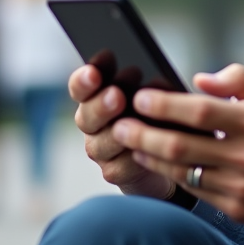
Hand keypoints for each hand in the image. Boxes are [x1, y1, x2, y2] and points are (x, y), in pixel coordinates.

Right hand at [69, 64, 173, 198]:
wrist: (163, 151)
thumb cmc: (153, 112)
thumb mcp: (149, 94)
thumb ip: (142, 85)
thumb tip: (153, 78)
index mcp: (94, 97)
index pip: (80, 87)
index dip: (83, 80)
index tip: (94, 72)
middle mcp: (91, 124)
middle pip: (87, 117)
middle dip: (101, 106)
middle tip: (116, 95)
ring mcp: (99, 150)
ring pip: (102, 144)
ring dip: (119, 133)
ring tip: (135, 123)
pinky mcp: (113, 172)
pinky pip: (122, 165)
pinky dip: (136, 157)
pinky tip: (146, 149)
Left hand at [115, 64, 243, 228]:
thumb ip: (241, 79)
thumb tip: (198, 79)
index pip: (199, 111)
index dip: (165, 105)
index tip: (141, 97)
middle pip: (180, 146)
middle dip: (143, 134)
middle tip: (120, 123)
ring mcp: (240, 185)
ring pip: (181, 172)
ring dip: (150, 157)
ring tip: (130, 142)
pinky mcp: (237, 207)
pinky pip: (194, 191)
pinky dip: (172, 176)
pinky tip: (157, 163)